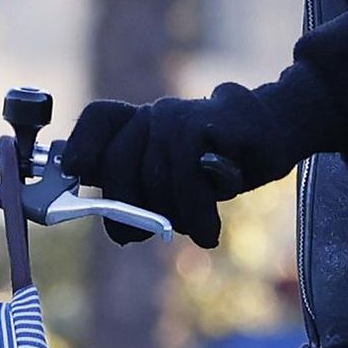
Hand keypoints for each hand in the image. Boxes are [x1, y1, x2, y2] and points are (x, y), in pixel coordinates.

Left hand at [62, 67, 347, 247]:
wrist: (275, 134)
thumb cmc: (219, 166)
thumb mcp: (175, 182)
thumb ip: (145, 196)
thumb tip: (122, 229)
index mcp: (141, 123)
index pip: (102, 119)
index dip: (83, 144)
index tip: (73, 172)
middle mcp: (156, 114)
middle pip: (118, 162)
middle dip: (127, 207)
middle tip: (144, 233)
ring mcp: (183, 114)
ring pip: (156, 175)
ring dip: (176, 215)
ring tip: (200, 231)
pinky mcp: (213, 122)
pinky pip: (190, 173)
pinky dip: (198, 210)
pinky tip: (209, 230)